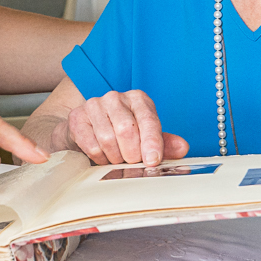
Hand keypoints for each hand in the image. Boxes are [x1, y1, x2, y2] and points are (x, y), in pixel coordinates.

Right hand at [61, 90, 187, 166]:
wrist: (86, 131)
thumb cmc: (121, 134)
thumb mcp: (145, 137)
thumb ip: (164, 143)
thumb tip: (182, 148)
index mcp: (138, 99)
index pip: (149, 120)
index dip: (152, 143)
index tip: (152, 161)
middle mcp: (116, 97)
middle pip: (127, 131)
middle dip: (132, 154)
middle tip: (133, 162)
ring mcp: (94, 105)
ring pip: (108, 140)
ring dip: (115, 158)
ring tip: (118, 159)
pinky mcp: (78, 117)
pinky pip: (92, 145)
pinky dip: (100, 158)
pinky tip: (103, 157)